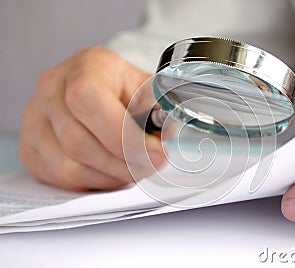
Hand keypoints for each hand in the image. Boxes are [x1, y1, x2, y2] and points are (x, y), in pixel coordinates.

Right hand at [19, 47, 165, 190]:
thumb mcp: (151, 92)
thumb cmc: (128, 92)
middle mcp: (52, 87)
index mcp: (87, 66)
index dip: (124, 136)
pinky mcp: (29, 145)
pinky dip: (92, 182)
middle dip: (123, 163)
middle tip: (149, 166)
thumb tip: (159, 138)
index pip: (90, 101)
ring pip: (68, 166)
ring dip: (109, 176)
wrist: (106, 91)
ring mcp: (35, 117)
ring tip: (132, 169)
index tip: (156, 154)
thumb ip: (158, 111)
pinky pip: (58, 177)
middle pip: (79, 141)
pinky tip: (110, 172)